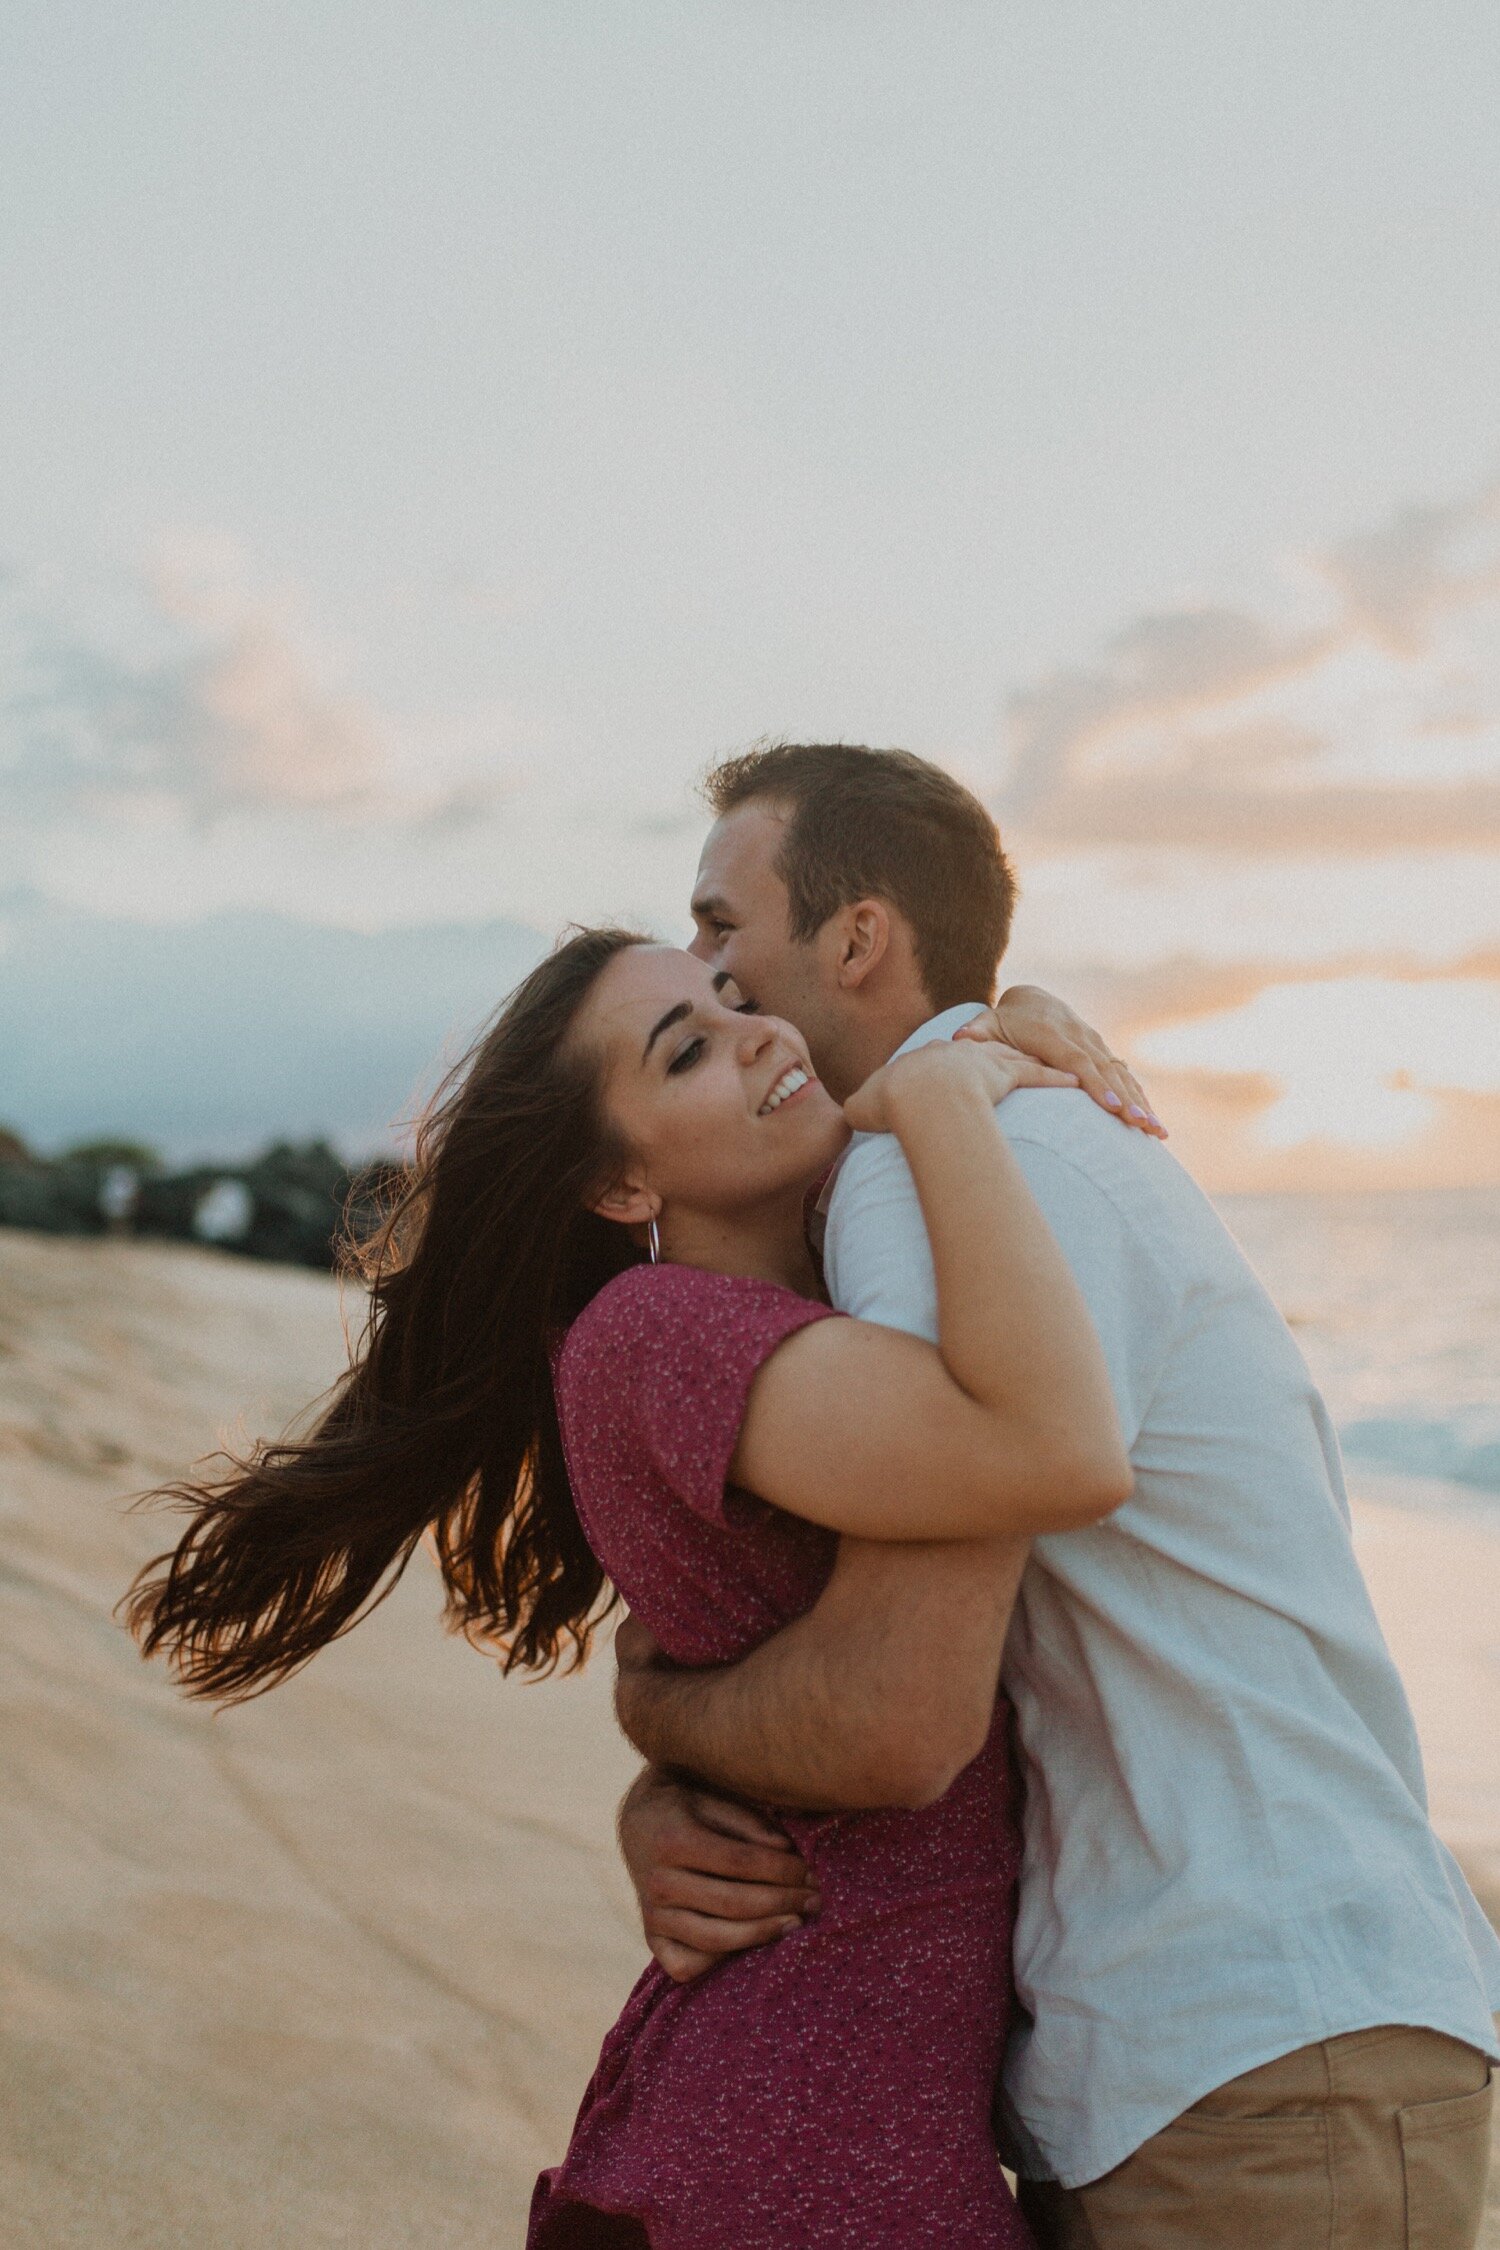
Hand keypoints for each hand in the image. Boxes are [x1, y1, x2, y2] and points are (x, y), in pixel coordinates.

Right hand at [616, 1767, 818, 1983]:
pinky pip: (686, 1965)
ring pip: (715, 1938)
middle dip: (782, 1903)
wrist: (640, 1822)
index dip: (781, 1870)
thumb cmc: (690, 1807)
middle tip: (815, 1899)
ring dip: (763, 1934)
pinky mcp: (652, 1938)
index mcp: (673, 1841)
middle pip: (732, 1903)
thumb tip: (788, 1849)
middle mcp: (658, 1882)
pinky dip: (720, 1963)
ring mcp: (652, 1915)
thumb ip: (750, 1822)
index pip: (739, 1862)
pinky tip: (749, 1944)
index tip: (811, 1872)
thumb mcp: (715, 1797)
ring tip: (795, 1922)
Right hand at [843, 1034, 1077, 1136]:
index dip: (947, 1071)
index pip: (940, 1062)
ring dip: (1035, 1064)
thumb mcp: (861, 1110)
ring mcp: (982, 1061)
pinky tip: (1075, 1082)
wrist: (915, 1096)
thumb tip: (846, 1120)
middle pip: (981, 1055)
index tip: (954, 1077)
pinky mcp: (1005, 1074)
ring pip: (1014, 1059)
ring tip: (1050, 1071)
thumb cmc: (887, 1105)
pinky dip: (1057, 1077)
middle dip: (995, 1060)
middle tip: (1007, 1068)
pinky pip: (1037, 1073)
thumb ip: (859, 1112)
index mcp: (922, 1060)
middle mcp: (956, 1054)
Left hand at [956, 988, 1165, 1135]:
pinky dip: (1141, 1098)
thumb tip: (959, 1039)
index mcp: (1053, 1033)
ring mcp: (1096, 1044)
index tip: (1111, 1106)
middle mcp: (1080, 1037)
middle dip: (1126, 1099)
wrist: (1032, 1001)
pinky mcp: (1104, 1053)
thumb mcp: (988, 1025)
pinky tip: (1154, 1124)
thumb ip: (976, 1033)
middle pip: (1107, 1071)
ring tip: (1156, 1131)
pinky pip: (1126, 1077)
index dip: (1095, 1082)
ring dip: (1141, 1103)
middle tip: (1141, 1124)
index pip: (1078, 1059)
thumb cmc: (1005, 1022)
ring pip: (1122, 1075)